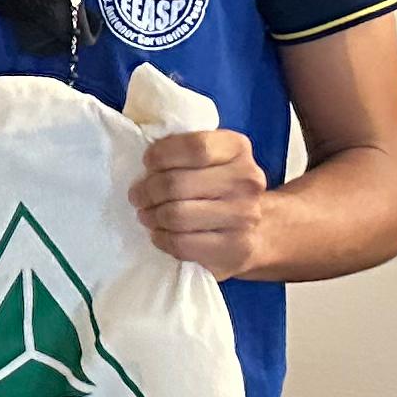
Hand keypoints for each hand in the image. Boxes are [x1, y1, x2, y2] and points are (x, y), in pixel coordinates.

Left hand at [134, 127, 271, 278]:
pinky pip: (182, 243)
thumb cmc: (220, 188)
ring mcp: (244, 216)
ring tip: (146, 214)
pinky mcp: (234, 248)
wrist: (259, 231)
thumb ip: (184, 151)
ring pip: (176, 215)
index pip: (194, 147)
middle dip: (147, 190)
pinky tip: (159, 234)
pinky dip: (161, 239)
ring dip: (151, 216)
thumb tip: (146, 160)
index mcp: (237, 148)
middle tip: (137, 196)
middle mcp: (247, 180)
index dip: (161, 155)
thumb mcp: (211, 158)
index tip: (147, 163)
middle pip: (177, 184)